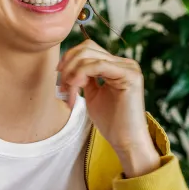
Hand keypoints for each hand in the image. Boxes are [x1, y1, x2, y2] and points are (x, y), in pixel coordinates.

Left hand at [58, 39, 160, 176]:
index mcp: (117, 65)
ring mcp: (129, 68)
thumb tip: (70, 63)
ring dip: (72, 73)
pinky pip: (99, 66)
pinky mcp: (130, 76)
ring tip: (68, 93)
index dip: (69, 58)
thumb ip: (85, 77)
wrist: (126, 142)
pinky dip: (81, 75)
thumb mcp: (92, 94)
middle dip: (68, 65)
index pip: (88, 48)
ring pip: (90, 56)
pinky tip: (76, 89)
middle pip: (87, 48)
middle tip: (61, 86)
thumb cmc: (110, 122)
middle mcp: (125, 63)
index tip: (58, 76)